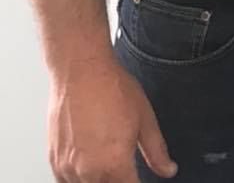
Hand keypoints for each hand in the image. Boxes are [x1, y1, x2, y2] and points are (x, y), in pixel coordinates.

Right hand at [48, 56, 175, 181]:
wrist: (81, 71)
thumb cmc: (111, 88)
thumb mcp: (145, 118)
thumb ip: (156, 150)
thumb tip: (168, 170)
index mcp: (115, 163)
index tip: (138, 177)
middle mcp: (89, 171)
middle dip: (118, 181)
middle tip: (123, 166)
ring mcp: (68, 168)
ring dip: (99, 181)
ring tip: (106, 160)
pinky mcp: (54, 162)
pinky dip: (78, 179)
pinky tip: (88, 165)